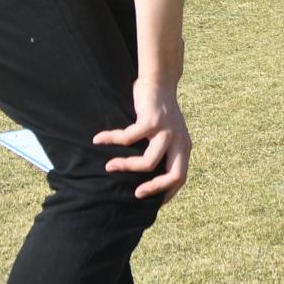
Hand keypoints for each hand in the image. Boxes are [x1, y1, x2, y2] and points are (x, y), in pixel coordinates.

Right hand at [94, 78, 191, 202]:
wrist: (159, 81)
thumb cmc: (157, 112)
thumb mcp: (166, 134)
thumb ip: (161, 151)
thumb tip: (142, 177)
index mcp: (183, 147)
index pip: (180, 177)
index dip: (166, 192)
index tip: (149, 202)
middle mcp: (179, 141)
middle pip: (175, 175)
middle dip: (155, 189)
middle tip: (135, 194)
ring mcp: (167, 131)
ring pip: (148, 162)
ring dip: (126, 167)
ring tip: (109, 166)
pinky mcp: (152, 120)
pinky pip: (128, 139)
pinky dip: (112, 140)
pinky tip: (99, 139)